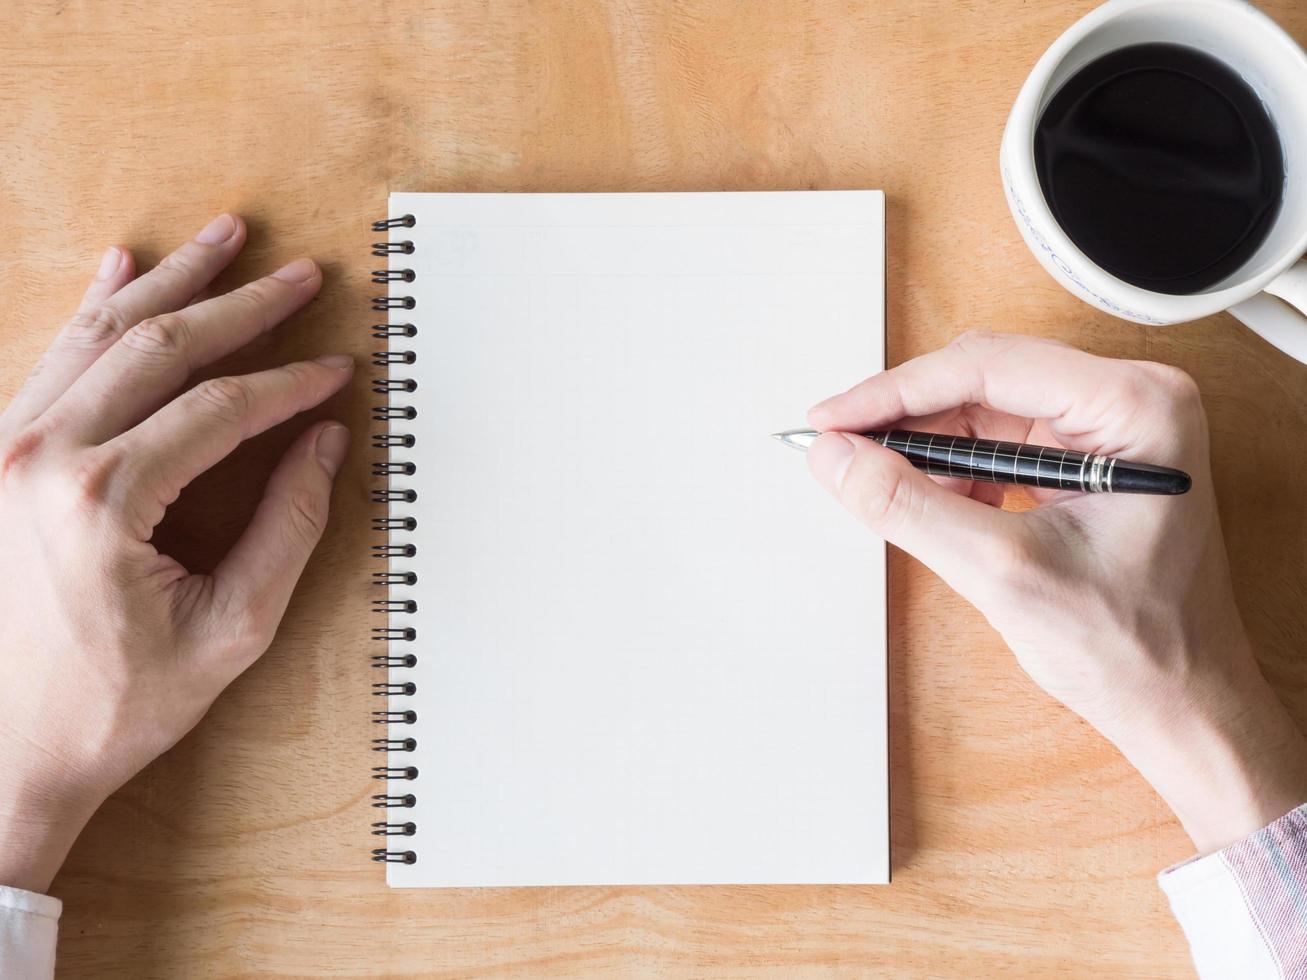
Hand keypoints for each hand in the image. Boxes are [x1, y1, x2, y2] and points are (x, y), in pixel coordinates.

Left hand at [0, 214, 352, 892]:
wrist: (3, 753)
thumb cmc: (110, 706)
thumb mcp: (231, 629)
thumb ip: (288, 527)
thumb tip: (323, 446)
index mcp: (102, 500)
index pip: (222, 408)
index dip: (292, 384)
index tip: (337, 373)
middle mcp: (40, 457)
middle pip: (162, 346)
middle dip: (242, 304)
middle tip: (299, 276)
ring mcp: (4, 450)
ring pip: (101, 334)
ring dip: (171, 281)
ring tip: (224, 239)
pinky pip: (50, 358)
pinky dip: (92, 308)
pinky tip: (120, 267)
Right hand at [807, 330, 1306, 853]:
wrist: (1181, 703)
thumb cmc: (1136, 646)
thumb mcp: (1002, 572)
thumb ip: (909, 506)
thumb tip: (837, 459)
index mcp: (1134, 407)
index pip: (986, 368)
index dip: (893, 393)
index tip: (831, 420)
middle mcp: (1129, 402)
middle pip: (982, 379)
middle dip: (907, 421)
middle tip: (842, 454)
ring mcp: (1110, 429)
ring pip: (983, 409)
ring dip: (929, 452)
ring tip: (894, 496)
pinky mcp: (1089, 459)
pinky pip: (999, 441)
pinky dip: (955, 473)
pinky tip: (940, 510)